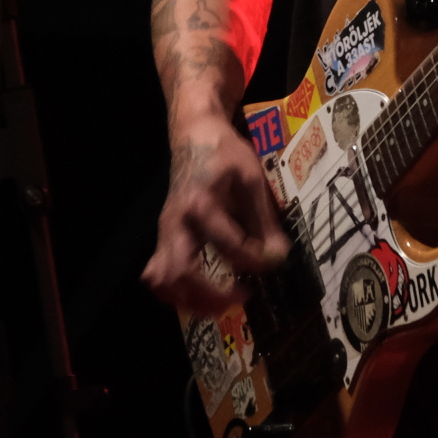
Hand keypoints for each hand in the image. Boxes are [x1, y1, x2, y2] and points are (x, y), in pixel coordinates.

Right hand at [141, 119, 292, 316]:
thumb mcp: (252, 178)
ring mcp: (165, 232)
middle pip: (180, 274)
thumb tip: (278, 256)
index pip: (229, 247)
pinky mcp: (163, 238)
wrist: (194, 134)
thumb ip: (264, 220)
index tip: (275, 261)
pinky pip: (158, 274)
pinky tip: (203, 293)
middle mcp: (176, 222)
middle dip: (211, 296)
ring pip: (162, 280)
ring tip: (221, 303)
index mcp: (201, 204)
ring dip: (189, 300)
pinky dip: (177, 292)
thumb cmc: (225, 153)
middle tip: (241, 296)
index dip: (256, 261)